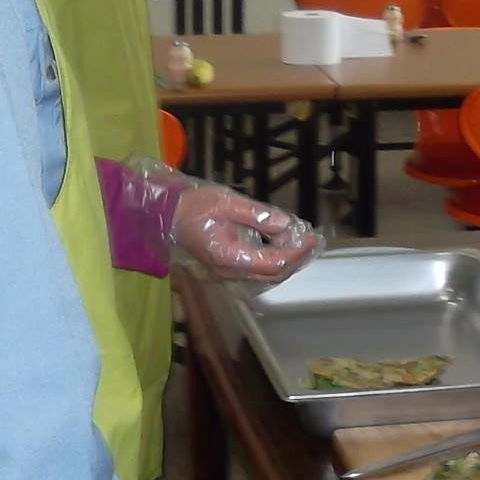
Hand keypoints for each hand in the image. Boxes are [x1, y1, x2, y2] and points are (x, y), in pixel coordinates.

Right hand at [171, 183, 319, 281]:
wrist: (168, 214)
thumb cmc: (196, 206)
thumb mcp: (228, 203)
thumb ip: (258, 215)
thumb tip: (285, 223)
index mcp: (230, 256)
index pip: (273, 263)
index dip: (296, 252)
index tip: (311, 238)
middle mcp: (230, 271)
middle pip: (273, 275)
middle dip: (296, 259)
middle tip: (311, 240)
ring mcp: (228, 272)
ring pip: (266, 276)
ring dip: (286, 262)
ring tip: (301, 242)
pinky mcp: (227, 267)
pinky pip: (257, 271)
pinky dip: (274, 261)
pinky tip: (281, 246)